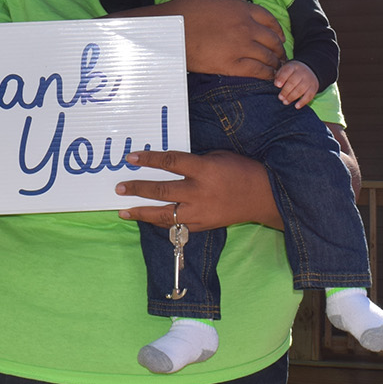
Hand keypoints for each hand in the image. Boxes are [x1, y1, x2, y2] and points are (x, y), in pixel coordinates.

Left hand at [116, 149, 282, 230]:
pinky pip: (176, 226)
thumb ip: (193, 162)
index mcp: (203, 169)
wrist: (263, 197)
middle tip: (119, 188)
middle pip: (161, 190)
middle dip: (137, 189)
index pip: (169, 162)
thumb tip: (169, 164)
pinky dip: (160, 223)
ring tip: (123, 211)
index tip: (131, 158)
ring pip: (164, 214)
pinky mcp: (202, 225)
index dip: (148, 159)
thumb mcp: (217, 157)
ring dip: (141, 212)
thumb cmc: (240, 170)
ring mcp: (200, 212)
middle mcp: (199, 192)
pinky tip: (147, 219)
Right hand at [147, 0, 283, 78]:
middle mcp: (246, 28)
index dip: (278, 30)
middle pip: (272, 40)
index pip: (270, 20)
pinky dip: (266, 74)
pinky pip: (256, 71)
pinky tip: (268, 77)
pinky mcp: (231, 65)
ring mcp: (240, 47)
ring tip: (277, 68)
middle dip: (280, 49)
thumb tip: (244, 0)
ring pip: (267, 57)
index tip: (280, 37)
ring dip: (275, 63)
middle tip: (282, 55)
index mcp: (242, 9)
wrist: (170, 30)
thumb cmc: (185, 9)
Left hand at [274, 60, 319, 107]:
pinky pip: (309, 96)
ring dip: (291, 97)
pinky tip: (296, 106)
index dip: (282, 78)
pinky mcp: (314, 88)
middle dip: (285, 91)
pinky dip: (302, 102)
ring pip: (300, 90)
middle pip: (293, 82)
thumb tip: (276, 84)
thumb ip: (279, 75)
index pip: (287, 71)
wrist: (310, 70)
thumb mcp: (286, 69)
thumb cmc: (293, 72)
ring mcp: (309, 80)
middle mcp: (302, 72)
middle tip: (280, 97)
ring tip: (285, 102)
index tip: (277, 85)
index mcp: (293, 66)